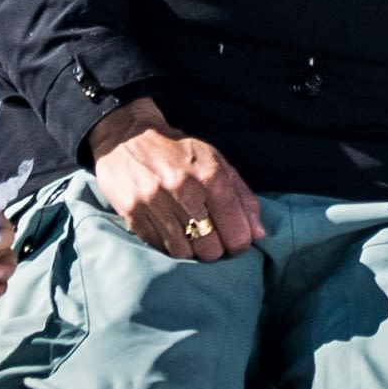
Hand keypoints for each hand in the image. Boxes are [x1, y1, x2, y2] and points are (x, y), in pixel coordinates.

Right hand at [85, 101, 262, 261]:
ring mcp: (155, 202)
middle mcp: (183, 189)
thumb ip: (241, 196)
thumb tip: (259, 233)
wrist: (128, 136)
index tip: (237, 242)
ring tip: (191, 236)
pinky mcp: (133, 213)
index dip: (241, 242)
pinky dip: (169, 245)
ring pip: (185, 253)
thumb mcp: (216, 162)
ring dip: (192, 250)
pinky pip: (160, 247)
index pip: (236, 228)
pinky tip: (172, 232)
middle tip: (212, 239)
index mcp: (210, 175)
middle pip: (211, 247)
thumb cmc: (179, 152)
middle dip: (216, 249)